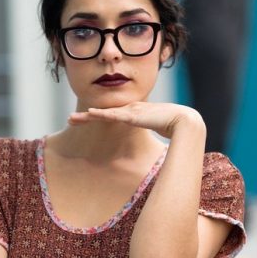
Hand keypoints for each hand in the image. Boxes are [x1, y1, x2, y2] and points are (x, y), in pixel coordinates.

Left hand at [68, 102, 205, 139]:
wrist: (186, 120)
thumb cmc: (177, 128)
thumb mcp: (160, 132)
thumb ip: (155, 136)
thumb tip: (155, 148)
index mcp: (136, 113)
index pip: (113, 115)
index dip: (98, 117)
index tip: (85, 120)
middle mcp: (131, 109)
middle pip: (103, 113)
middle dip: (85, 117)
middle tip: (70, 120)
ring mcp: (132, 111)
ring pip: (104, 113)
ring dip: (87, 117)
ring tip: (71, 119)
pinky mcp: (134, 115)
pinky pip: (113, 115)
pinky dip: (101, 114)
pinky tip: (89, 114)